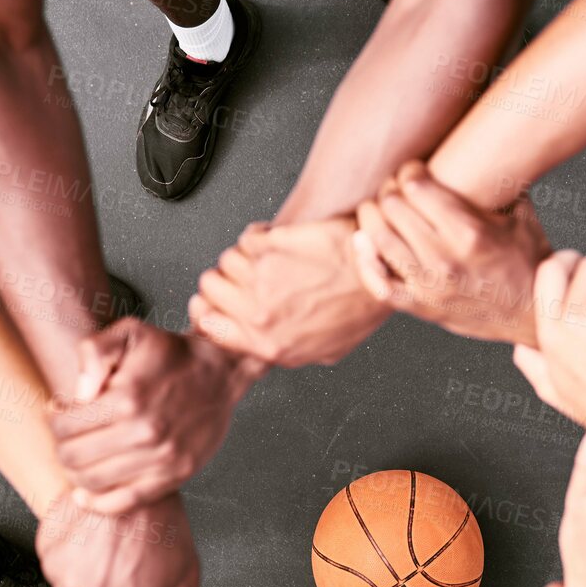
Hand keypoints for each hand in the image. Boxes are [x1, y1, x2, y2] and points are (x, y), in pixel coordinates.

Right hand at [36, 491, 198, 586]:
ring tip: (103, 555)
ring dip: (77, 579)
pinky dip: (64, 555)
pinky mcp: (50, 550)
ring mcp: (66, 575)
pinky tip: (89, 540)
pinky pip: (51, 564)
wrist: (135, 482)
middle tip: (110, 578)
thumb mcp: (187, 569)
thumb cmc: (162, 522)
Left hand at [50, 320, 262, 513]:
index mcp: (128, 398)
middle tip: (67, 436)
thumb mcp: (130, 333)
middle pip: (73, 457)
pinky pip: (125, 502)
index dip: (54, 420)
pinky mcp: (174, 476)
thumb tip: (77, 394)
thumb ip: (94, 352)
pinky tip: (85, 494)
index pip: (65, 426)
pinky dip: (98, 503)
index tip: (60, 412)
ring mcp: (161, 459)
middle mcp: (144, 433)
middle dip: (61, 446)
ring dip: (75, 472)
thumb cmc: (170, 353)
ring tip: (79, 456)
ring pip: (92, 482)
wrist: (220, 373)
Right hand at [191, 219, 389, 367]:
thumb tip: (258, 345)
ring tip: (272, 257)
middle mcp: (259, 314)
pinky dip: (262, 235)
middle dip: (228, 277)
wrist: (378, 272)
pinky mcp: (273, 245)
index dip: (211, 306)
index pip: (207, 322)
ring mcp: (263, 277)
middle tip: (251, 273)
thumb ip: (283, 351)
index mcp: (267, 343)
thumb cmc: (358, 309)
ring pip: (227, 258)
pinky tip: (281, 241)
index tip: (218, 298)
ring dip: (246, 255)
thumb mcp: (322, 349)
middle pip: (210, 285)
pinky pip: (248, 237)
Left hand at [350, 160, 549, 343]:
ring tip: (379, 209)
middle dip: (390, 189)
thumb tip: (487, 144)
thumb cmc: (527, 260)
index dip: (409, 170)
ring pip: (377, 238)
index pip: (415, 186)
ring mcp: (429, 286)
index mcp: (469, 233)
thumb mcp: (522, 215)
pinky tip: (366, 243)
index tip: (413, 169)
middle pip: (392, 207)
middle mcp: (445, 259)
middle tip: (396, 187)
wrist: (531, 314)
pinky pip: (378, 284)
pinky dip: (366, 261)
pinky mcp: (420, 307)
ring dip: (373, 216)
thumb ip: (500, 183)